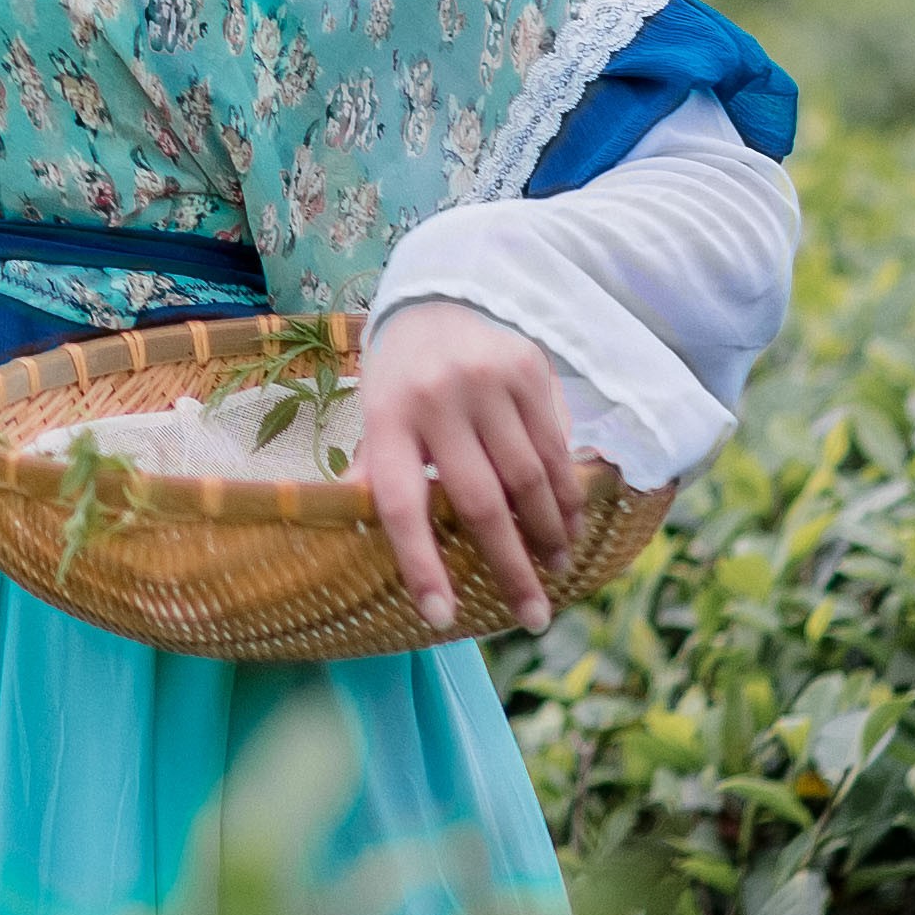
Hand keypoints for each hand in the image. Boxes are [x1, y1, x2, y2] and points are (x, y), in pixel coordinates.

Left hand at [355, 300, 585, 636]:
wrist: (443, 297)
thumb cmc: (403, 376)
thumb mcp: (374, 415)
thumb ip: (373, 469)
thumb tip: (344, 533)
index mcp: (386, 418)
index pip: (400, 504)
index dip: (420, 564)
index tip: (441, 617)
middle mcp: (436, 399)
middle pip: (479, 502)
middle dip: (510, 567)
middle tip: (532, 616)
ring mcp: (488, 382)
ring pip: (528, 480)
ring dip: (548, 535)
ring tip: (556, 570)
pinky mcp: (531, 370)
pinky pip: (557, 449)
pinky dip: (567, 495)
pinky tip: (570, 523)